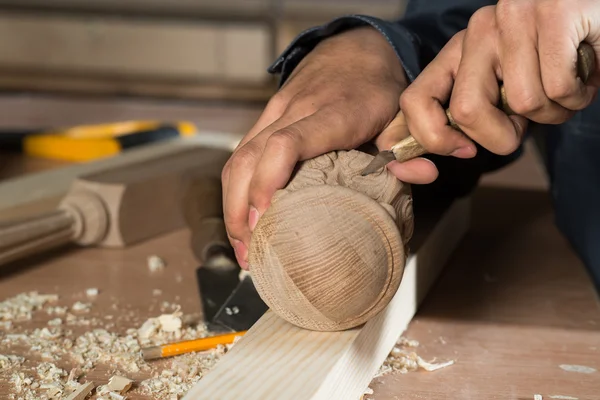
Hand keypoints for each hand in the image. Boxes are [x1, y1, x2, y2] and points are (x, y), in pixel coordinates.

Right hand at [222, 26, 437, 268]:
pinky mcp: (265, 119)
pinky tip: (243, 217)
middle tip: (251, 252)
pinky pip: (238, 156)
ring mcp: (274, 114)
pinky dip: (236, 191)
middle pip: (248, 158)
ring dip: (233, 206)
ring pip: (236, 159)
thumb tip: (421, 176)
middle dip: (240, 210)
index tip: (266, 219)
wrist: (354, 49)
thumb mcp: (398, 116)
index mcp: (331, 114)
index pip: (287, 143)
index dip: (269, 181)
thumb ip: (407, 150)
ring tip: (243, 245)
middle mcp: (294, 112)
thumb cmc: (374, 88)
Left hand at [399, 0, 599, 159]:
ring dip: (551, 114)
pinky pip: (558, 88)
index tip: (465, 150)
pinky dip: (577, 99)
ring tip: (564, 91)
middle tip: (524, 122)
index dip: (433, 139)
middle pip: (465, 111)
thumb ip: (471, 112)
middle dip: (499, 136)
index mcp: (458, 50)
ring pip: (522, 102)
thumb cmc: (553, 60)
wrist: (599, 14)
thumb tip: (441, 154)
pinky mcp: (556, 13)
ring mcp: (515, 18)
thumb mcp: (501, 87)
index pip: (414, 101)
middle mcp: (478, 30)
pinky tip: (583, 78)